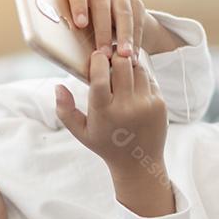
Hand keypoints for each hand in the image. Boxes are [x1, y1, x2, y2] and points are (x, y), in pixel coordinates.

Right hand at [55, 51, 172, 214]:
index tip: (96, 55)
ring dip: (128, 64)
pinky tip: (133, 81)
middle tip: (109, 57)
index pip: (100, 77)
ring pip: (137, 68)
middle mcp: (126, 108)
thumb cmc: (105, 144)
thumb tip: (58, 86)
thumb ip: (65, 110)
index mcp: (104, 113)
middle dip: (114, 56)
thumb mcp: (81, 131)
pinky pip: (149, 78)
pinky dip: (140, 75)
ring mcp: (146, 105)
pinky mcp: (160, 104)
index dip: (98, 60)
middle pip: (122, 64)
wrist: (138, 162)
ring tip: (121, 68)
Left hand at [64, 0, 146, 60]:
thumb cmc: (85, 25)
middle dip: (102, 31)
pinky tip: (134, 56)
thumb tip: (45, 32)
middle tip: (103, 53)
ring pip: (123, 13)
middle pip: (101, 4)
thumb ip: (64, 23)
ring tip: (124, 56)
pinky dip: (135, 40)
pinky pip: (137, 21)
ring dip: (124, 36)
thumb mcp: (74, 23)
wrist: (114, 20)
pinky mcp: (136, 2)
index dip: (78, 5)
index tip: (80, 24)